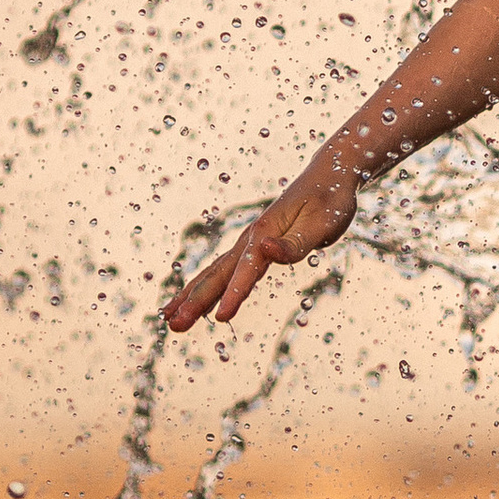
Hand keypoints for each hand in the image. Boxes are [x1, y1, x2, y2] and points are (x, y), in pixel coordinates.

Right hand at [167, 147, 359, 332]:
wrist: (329, 173)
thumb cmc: (330, 199)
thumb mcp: (321, 223)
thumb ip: (293, 243)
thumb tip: (264, 250)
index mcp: (265, 233)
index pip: (246, 270)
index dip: (234, 294)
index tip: (221, 318)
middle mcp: (250, 238)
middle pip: (217, 274)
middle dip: (195, 300)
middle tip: (172, 324)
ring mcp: (249, 242)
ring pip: (214, 273)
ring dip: (191, 295)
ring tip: (168, 317)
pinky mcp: (253, 246)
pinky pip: (223, 271)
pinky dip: (205, 286)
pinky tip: (196, 301)